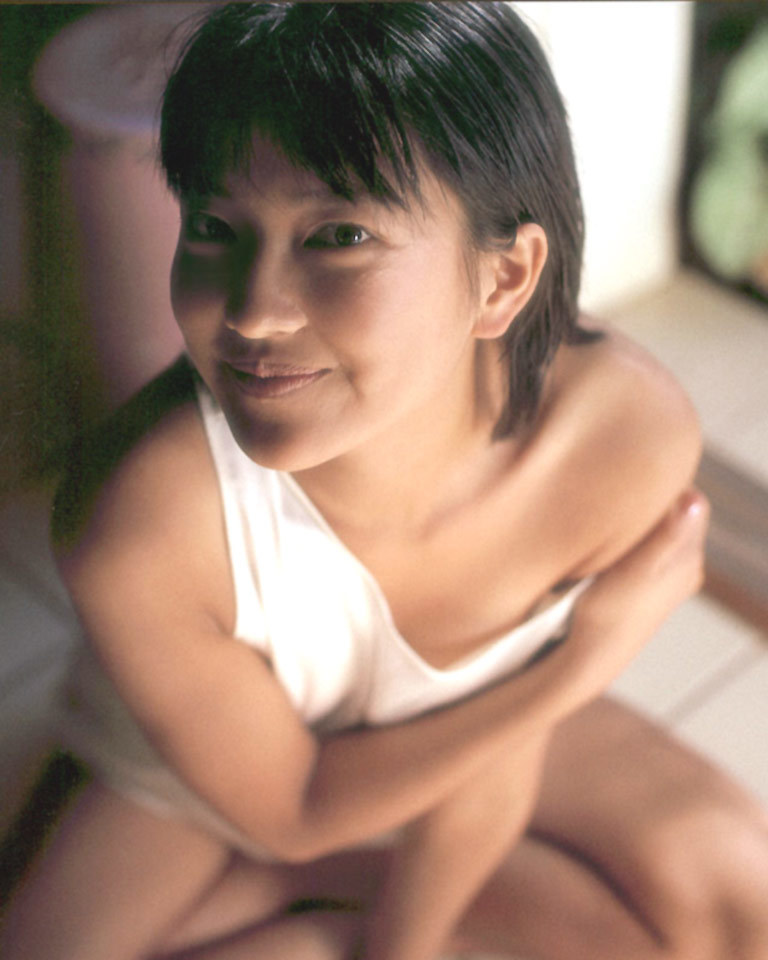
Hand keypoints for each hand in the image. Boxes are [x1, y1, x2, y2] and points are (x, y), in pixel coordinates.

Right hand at [564, 488, 708, 696]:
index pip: (690, 499)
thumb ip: (665, 537)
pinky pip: (648, 545)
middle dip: (652, 498)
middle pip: (676, 513)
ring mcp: (668, 575)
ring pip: (661, 529)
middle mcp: (686, 565)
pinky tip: (611, 536)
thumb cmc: (608, 615)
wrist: (591, 658)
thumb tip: (694, 501)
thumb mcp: (632, 573)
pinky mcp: (648, 583)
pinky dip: (633, 535)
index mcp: (688, 557)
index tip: (633, 471)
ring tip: (612, 507)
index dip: (664, 483)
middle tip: (618, 484)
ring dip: (640, 518)